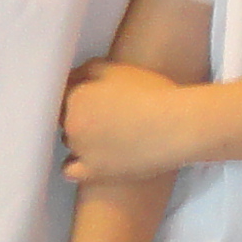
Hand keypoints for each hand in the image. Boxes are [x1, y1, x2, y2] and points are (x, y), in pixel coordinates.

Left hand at [60, 59, 204, 186]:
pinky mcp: (94, 172)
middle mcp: (71, 124)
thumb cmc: (152, 93)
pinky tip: (89, 160)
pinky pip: (69, 171)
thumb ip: (87, 70)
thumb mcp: (117, 69)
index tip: (98, 100)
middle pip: (65, 121)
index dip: (81, 97)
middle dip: (81, 118)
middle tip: (107, 117)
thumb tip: (73, 77)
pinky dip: (75, 166)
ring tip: (109, 138)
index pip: (63, 97)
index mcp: (75, 97)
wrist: (177, 126)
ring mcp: (81, 150)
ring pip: (70, 143)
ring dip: (82, 140)